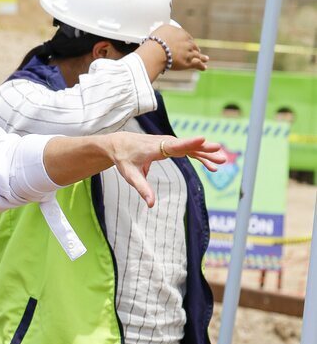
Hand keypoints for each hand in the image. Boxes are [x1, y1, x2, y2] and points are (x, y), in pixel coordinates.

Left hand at [101, 133, 224, 207]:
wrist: (120, 144)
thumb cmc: (124, 159)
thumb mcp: (130, 175)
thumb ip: (142, 189)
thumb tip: (151, 205)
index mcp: (156, 147)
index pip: (176, 145)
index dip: (190, 142)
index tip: (203, 139)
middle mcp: (165, 143)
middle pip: (188, 146)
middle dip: (204, 149)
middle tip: (220, 152)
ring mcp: (170, 144)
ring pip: (192, 148)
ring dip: (207, 154)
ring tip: (222, 161)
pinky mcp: (172, 147)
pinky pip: (189, 151)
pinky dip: (201, 157)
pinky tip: (212, 167)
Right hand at [149, 23, 207, 72]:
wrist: (157, 51)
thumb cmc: (156, 41)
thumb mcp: (161, 30)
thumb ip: (167, 31)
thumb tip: (167, 33)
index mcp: (181, 33)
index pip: (187, 37)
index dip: (188, 41)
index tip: (188, 43)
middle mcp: (187, 42)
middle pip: (193, 45)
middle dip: (195, 48)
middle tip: (197, 50)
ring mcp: (189, 52)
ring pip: (197, 54)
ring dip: (202, 57)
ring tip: (206, 59)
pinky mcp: (188, 62)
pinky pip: (197, 64)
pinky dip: (201, 66)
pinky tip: (204, 68)